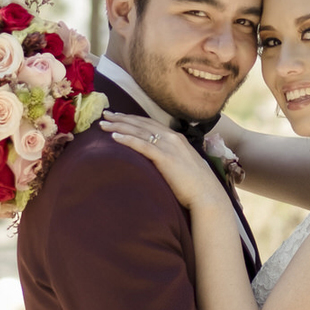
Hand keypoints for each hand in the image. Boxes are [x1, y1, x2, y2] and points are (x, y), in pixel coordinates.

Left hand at [100, 112, 226, 209]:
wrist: (207, 195)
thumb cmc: (196, 185)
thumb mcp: (183, 164)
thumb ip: (172, 158)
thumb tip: (160, 161)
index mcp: (176, 138)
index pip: (149, 123)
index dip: (132, 119)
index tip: (117, 116)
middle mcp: (172, 138)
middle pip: (141, 123)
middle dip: (121, 118)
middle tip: (104, 114)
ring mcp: (169, 146)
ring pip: (139, 131)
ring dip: (119, 126)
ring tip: (103, 124)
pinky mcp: (165, 158)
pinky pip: (142, 145)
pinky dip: (127, 139)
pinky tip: (114, 137)